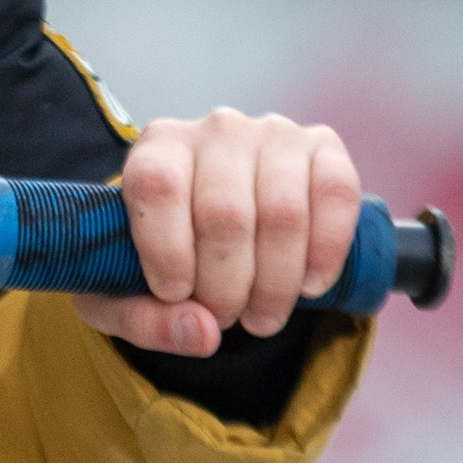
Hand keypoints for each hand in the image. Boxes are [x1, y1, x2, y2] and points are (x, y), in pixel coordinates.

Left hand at [76, 108, 360, 358]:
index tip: (175, 295)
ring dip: (276, 284)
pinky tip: (311, 286)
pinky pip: (336, 193)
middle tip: (226, 317)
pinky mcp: (323, 147)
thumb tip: (204, 334)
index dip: (167, 251)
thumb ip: (146, 321)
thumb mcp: (126, 296)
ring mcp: (274, 134)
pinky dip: (327, 250)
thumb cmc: (163, 259)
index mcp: (157, 149)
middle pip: (225, 213)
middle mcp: (216, 129)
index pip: (157, 186)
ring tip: (263, 317)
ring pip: (283, 213)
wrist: (217, 228)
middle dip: (226, 287)